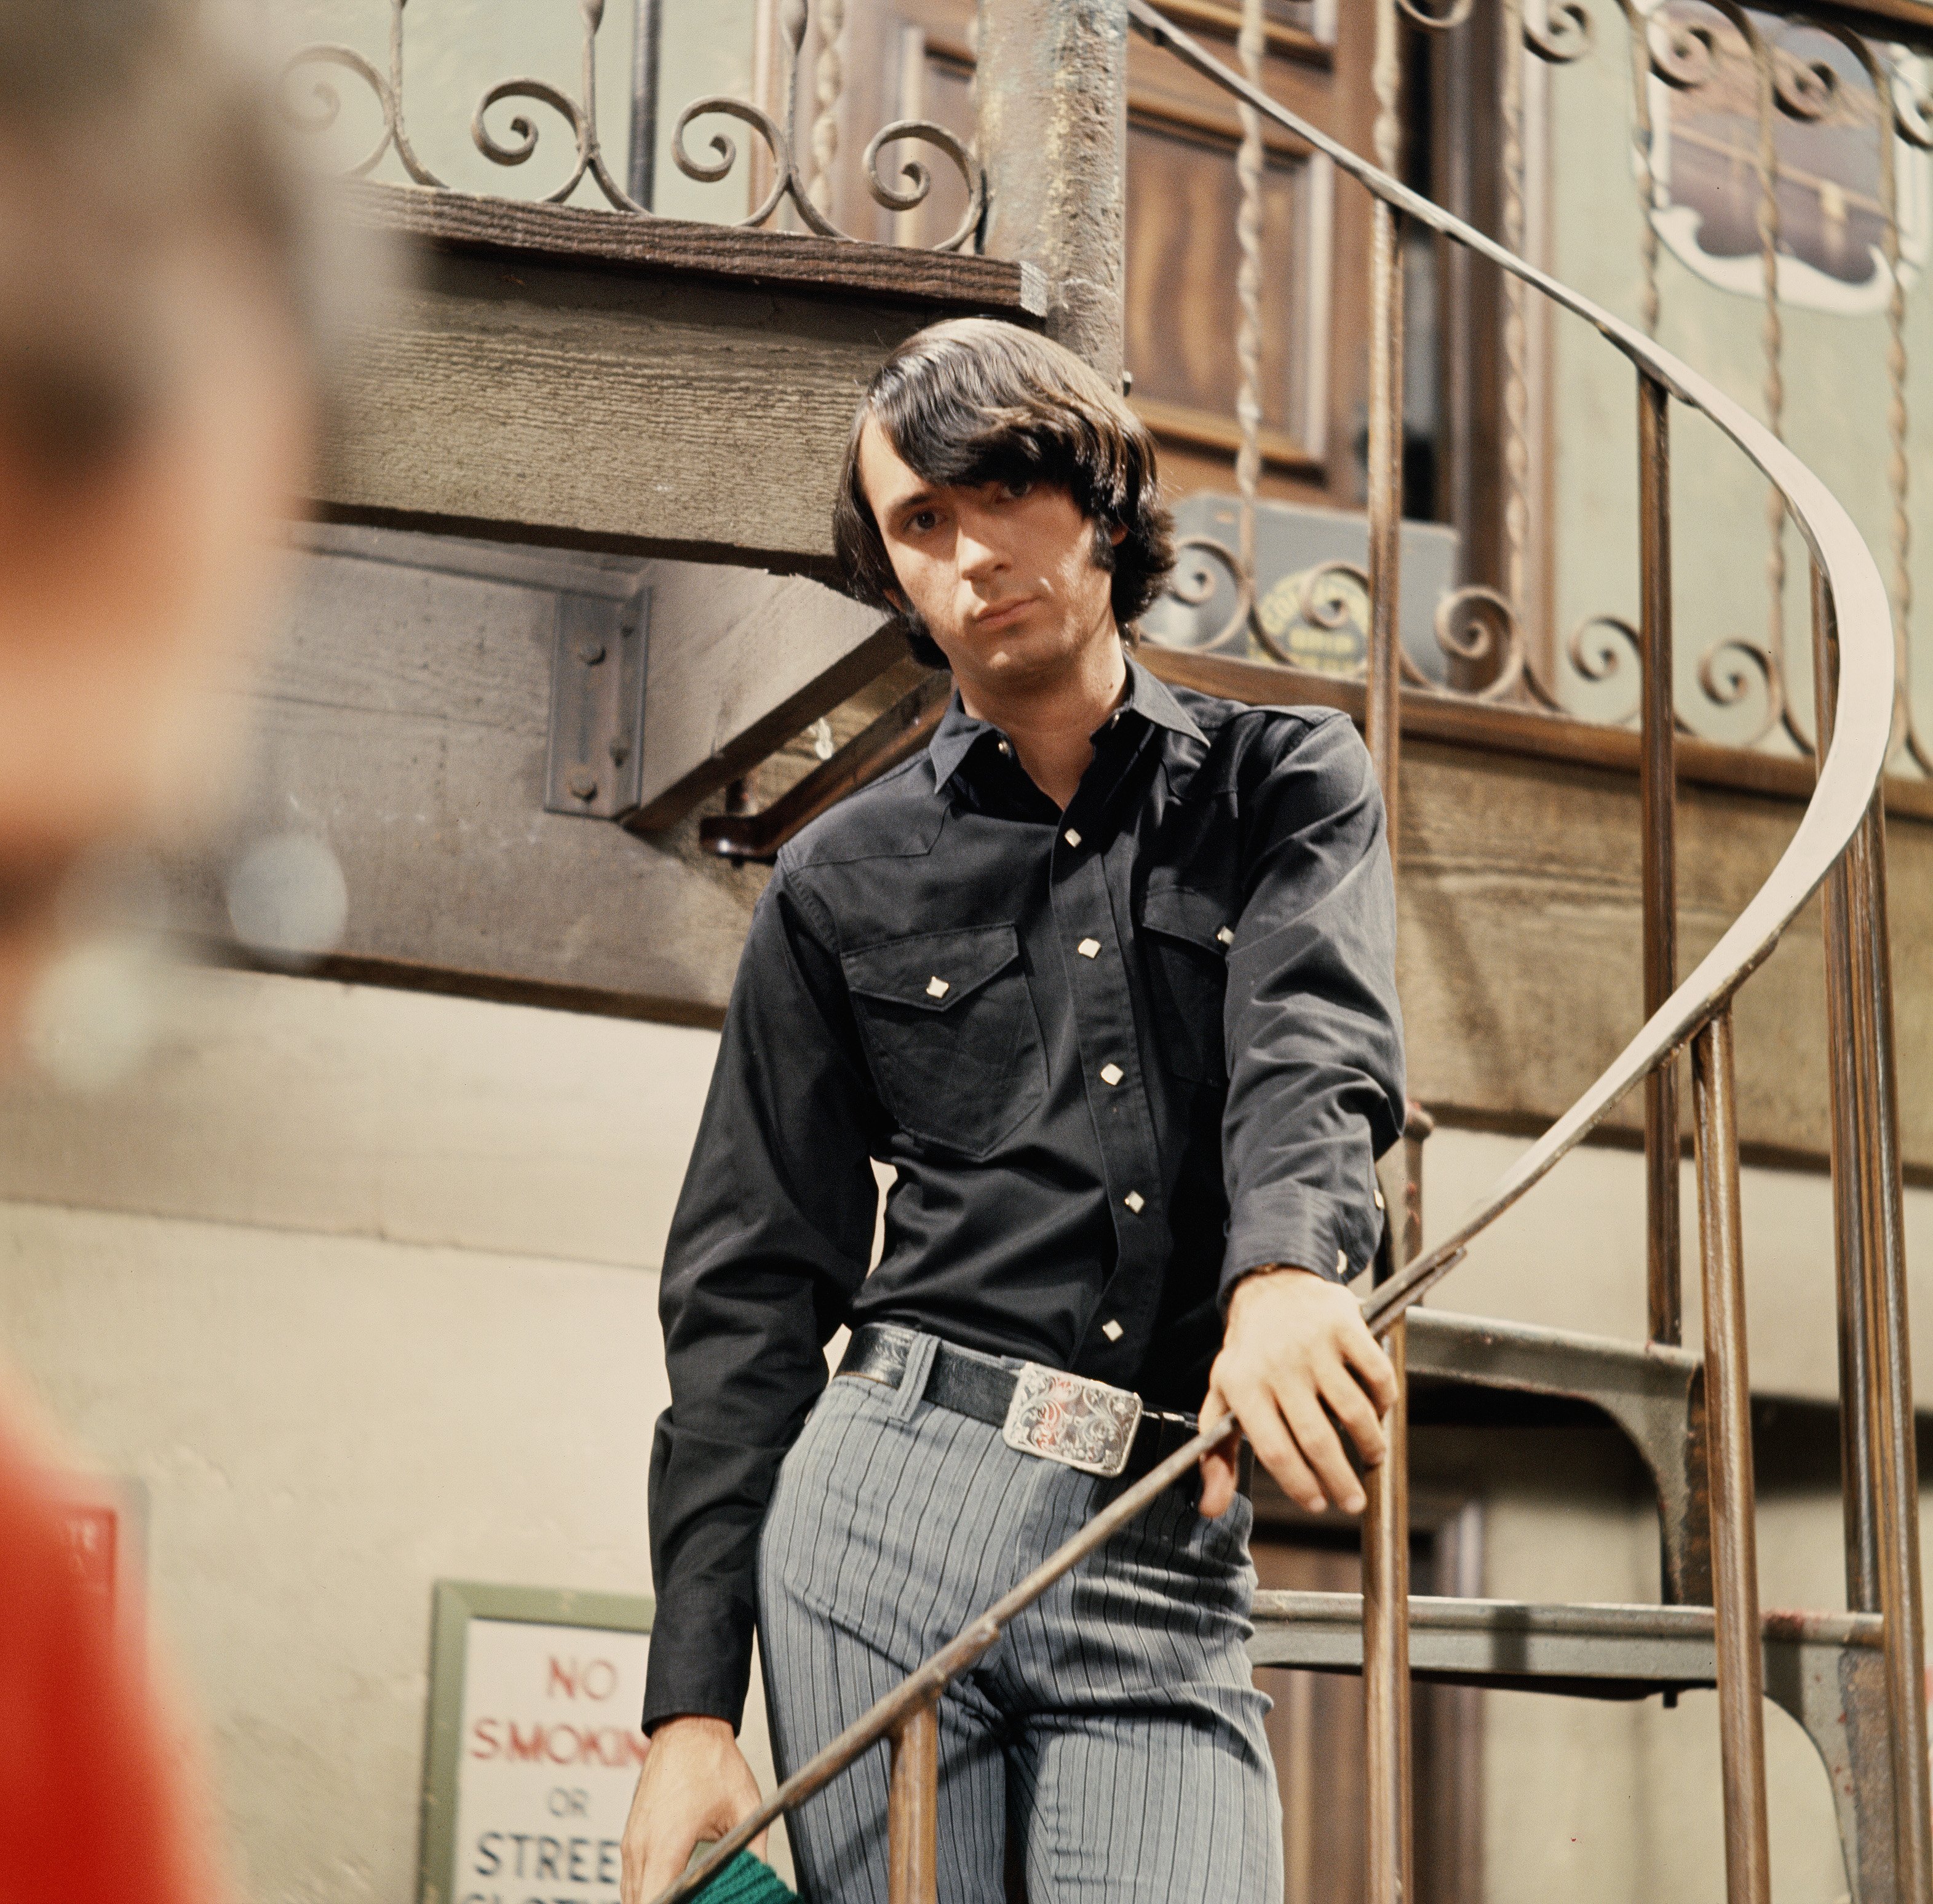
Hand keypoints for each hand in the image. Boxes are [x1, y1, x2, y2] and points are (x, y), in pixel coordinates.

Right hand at [620, 1716, 768, 1903]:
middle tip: (694, 1901)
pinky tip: (670, 1889)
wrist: (688, 1727)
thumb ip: (753, 1851)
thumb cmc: (713, 1762)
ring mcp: (632, 1840)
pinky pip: (631, 1877)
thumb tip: (764, 1879)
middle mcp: (642, 1846)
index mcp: (667, 1843)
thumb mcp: (745, 1807)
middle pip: (642, 1903)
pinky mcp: (631, 1835)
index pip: (657, 1902)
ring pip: (632, 1894)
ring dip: (655, 1899)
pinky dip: (647, 1888)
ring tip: (684, 1899)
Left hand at [1198, 1266, 1398, 1519]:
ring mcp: (1313, 1344)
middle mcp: (1277, 1364)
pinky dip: (1384, 1401)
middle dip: (1339, 1479)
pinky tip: (1378, 1412)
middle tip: (1352, 1500)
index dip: (1299, 1484)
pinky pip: (1376, 1374)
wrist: (1270, 1287)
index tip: (1317, 1503)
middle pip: (1316, 1438)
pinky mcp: (1345, 1325)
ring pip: (1353, 1410)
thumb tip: (1211, 1507)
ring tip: (1371, 1457)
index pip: (1274, 1449)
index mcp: (1243, 1386)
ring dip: (1369, 1443)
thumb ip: (1217, 1455)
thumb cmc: (1249, 1354)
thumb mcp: (1222, 1398)